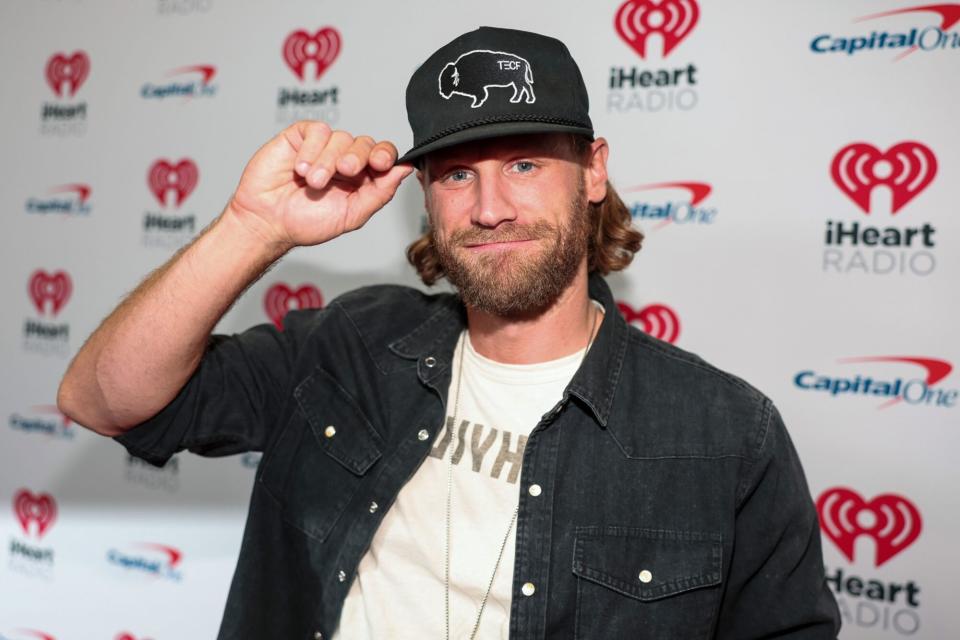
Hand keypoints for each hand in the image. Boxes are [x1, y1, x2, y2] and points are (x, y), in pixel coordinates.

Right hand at [227, 120, 413, 249]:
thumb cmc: (305, 222)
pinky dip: (312, 149)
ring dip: (328, 161)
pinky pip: (317, 130)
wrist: (267, 221)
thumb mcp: (351, 215)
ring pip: (341, 137)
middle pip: (365, 143)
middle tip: (344, 172)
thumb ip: (380, 193)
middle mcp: (344, 160)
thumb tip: (405, 170)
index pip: (383, 156)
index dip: (385, 155)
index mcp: (360, 179)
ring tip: (312, 182)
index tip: (381, 164)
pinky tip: (301, 168)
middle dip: (357, 157)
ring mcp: (322, 147)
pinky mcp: (300, 137)